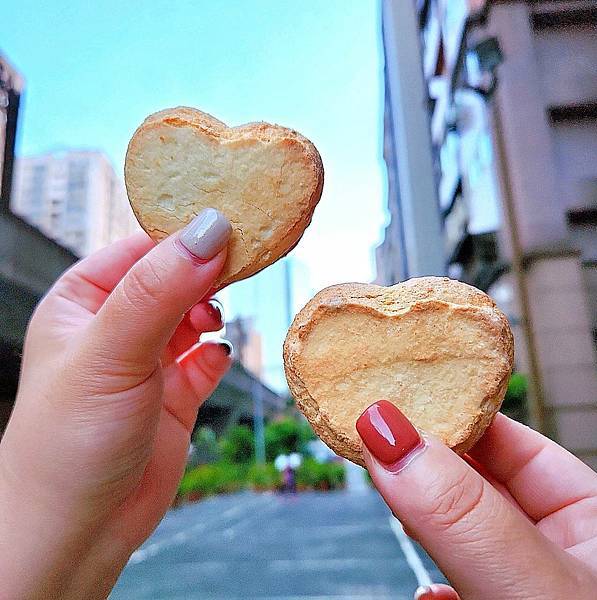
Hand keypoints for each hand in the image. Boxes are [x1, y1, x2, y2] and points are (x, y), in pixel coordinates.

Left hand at [0, 208, 232, 598]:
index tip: (229, 228)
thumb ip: (159, 289)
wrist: (80, 531)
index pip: (141, 248)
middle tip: (241, 266)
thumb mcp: (111, 351)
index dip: (184, 236)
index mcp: (83, 301)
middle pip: (174, 277)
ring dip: (212, 313)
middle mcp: (116, 326)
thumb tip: (209, 231)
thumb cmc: (69, 440)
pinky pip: (206, 359)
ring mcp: (147, 360)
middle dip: (205, 273)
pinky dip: (217, 354)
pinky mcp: (175, 394)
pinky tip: (215, 358)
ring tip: (213, 323)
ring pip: (194, 316)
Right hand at [357, 401, 596, 599]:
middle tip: (373, 448)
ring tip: (391, 502)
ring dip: (422, 526)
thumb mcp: (529, 583)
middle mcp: (558, 544)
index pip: (509, 441)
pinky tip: (428, 594)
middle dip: (424, 470)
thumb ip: (462, 512)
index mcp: (591, 515)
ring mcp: (524, 581)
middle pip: (475, 484)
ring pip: (460, 534)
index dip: (449, 417)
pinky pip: (457, 584)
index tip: (392, 402)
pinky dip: (434, 586)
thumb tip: (385, 431)